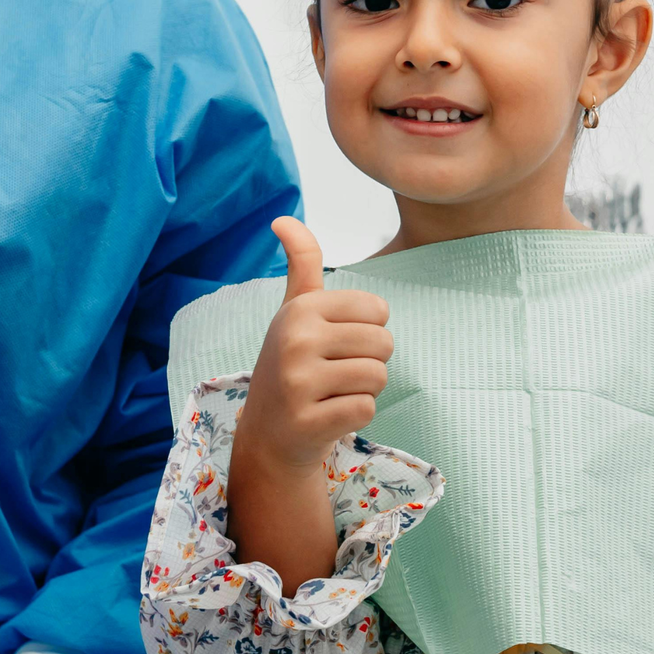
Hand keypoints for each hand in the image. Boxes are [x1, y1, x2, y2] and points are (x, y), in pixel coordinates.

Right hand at [236, 217, 392, 475]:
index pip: (378, 310)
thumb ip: (302, 264)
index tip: (335, 345)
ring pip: (378, 377)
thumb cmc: (293, 365)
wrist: (269, 435)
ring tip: (331, 394)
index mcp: (299, 308)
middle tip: (335, 374)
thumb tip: (282, 218)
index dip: (368, 331)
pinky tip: (327, 415)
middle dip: (370, 362)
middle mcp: (295, 339)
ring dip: (363, 390)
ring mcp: (298, 381)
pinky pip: (366, 409)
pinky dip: (354, 415)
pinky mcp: (307, 420)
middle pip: (384, 343)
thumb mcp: (295, 312)